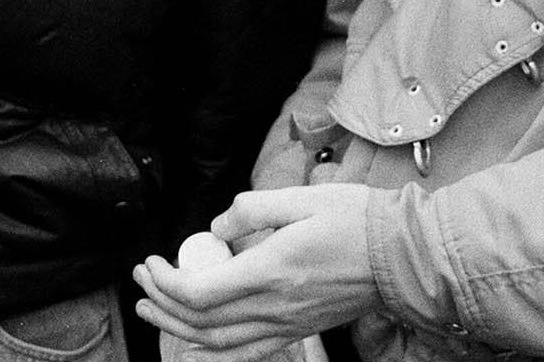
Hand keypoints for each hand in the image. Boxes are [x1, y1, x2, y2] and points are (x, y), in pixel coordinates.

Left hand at [134, 184, 379, 361]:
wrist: (402, 254)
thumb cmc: (354, 220)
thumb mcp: (298, 198)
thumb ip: (249, 210)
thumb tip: (216, 227)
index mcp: (271, 270)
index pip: (200, 292)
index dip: (165, 280)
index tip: (153, 261)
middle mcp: (275, 306)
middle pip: (201, 320)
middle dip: (161, 301)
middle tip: (142, 279)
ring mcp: (288, 324)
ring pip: (218, 341)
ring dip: (177, 328)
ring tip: (151, 309)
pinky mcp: (299, 330)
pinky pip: (248, 352)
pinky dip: (214, 352)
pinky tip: (194, 344)